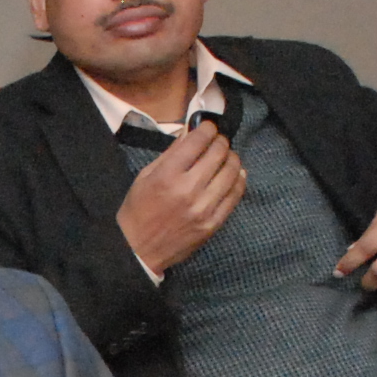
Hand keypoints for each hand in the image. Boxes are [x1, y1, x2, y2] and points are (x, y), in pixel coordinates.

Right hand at [116, 119, 243, 277]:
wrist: (138, 249)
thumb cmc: (138, 210)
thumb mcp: (146, 175)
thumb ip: (171, 153)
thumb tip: (191, 133)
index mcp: (168, 175)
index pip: (198, 141)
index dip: (207, 128)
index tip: (208, 127)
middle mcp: (188, 190)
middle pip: (218, 153)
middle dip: (221, 141)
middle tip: (219, 141)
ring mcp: (204, 208)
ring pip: (231, 172)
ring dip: (232, 158)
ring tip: (228, 156)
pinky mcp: (213, 223)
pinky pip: (235, 195)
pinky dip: (238, 180)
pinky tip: (236, 174)